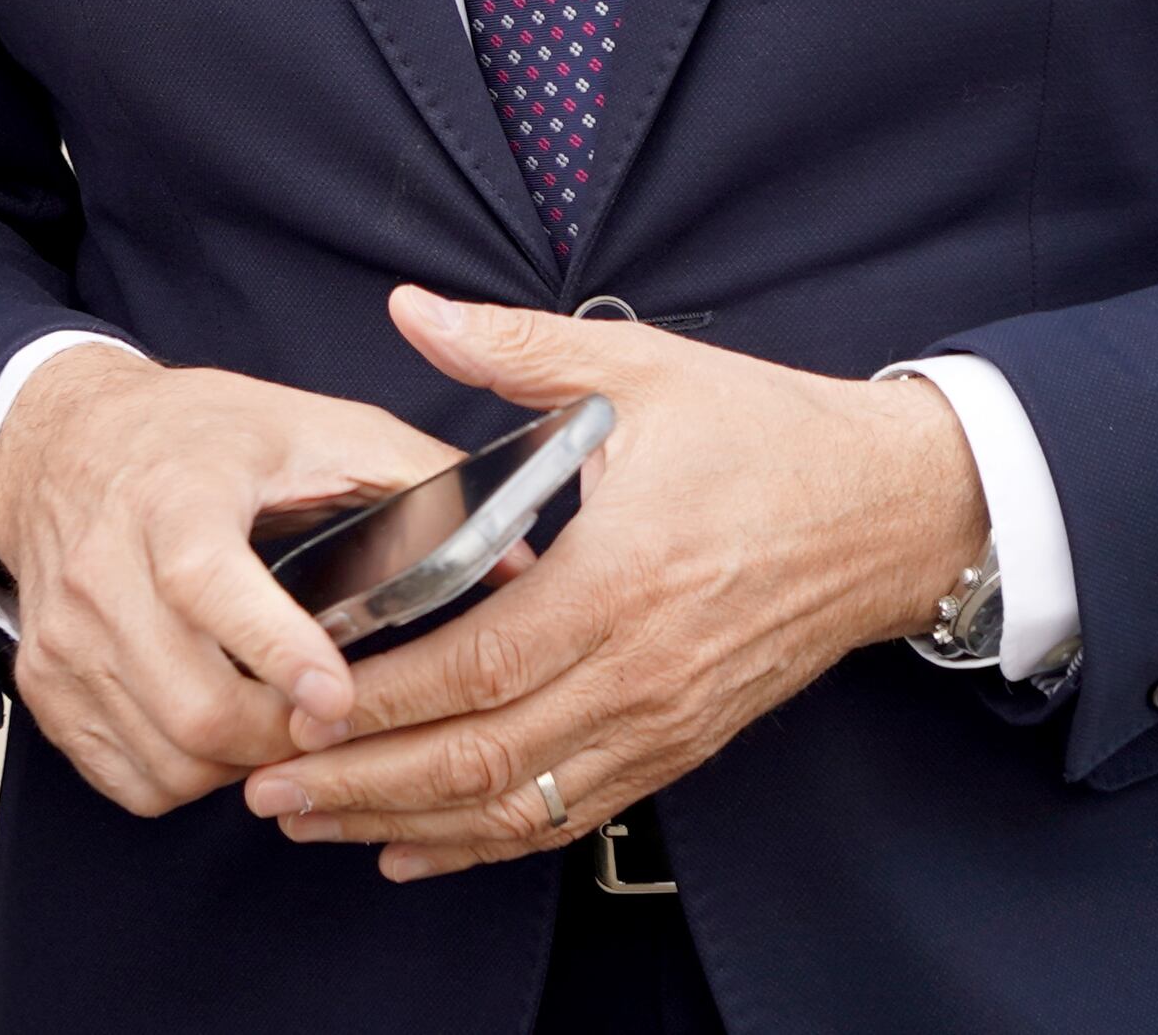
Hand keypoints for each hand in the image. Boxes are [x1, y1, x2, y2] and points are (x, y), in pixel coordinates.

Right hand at [0, 344, 452, 816]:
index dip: (275, 648)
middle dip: (286, 734)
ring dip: (246, 763)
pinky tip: (221, 727)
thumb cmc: (196, 436)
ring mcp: (65, 639)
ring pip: (171, 756)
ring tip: (282, 717)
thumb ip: (415, 480)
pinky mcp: (45, 684)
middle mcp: (103, 571)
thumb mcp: (307, 426)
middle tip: (336, 715)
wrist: (59, 441)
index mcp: (172, 497)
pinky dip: (190, 776)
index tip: (337, 693)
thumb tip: (516, 553)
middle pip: (197, 704)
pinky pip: (131, 778)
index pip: (208, 586)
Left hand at [241, 287, 986, 880]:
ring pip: (517, 804)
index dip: (377, 697)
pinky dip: (485, 843)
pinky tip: (414, 849)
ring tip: (311, 823)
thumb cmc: (766, 434)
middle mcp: (639, 669)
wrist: (893, 509)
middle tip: (265, 786)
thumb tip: (410, 308)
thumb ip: (512, 347)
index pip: (474, 662)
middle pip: (480, 756)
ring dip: (406, 824)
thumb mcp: (640, 368)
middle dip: (361, 782)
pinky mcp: (681, 745)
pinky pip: (569, 814)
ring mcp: (663, 720)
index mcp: (620, 576)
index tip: (291, 702)